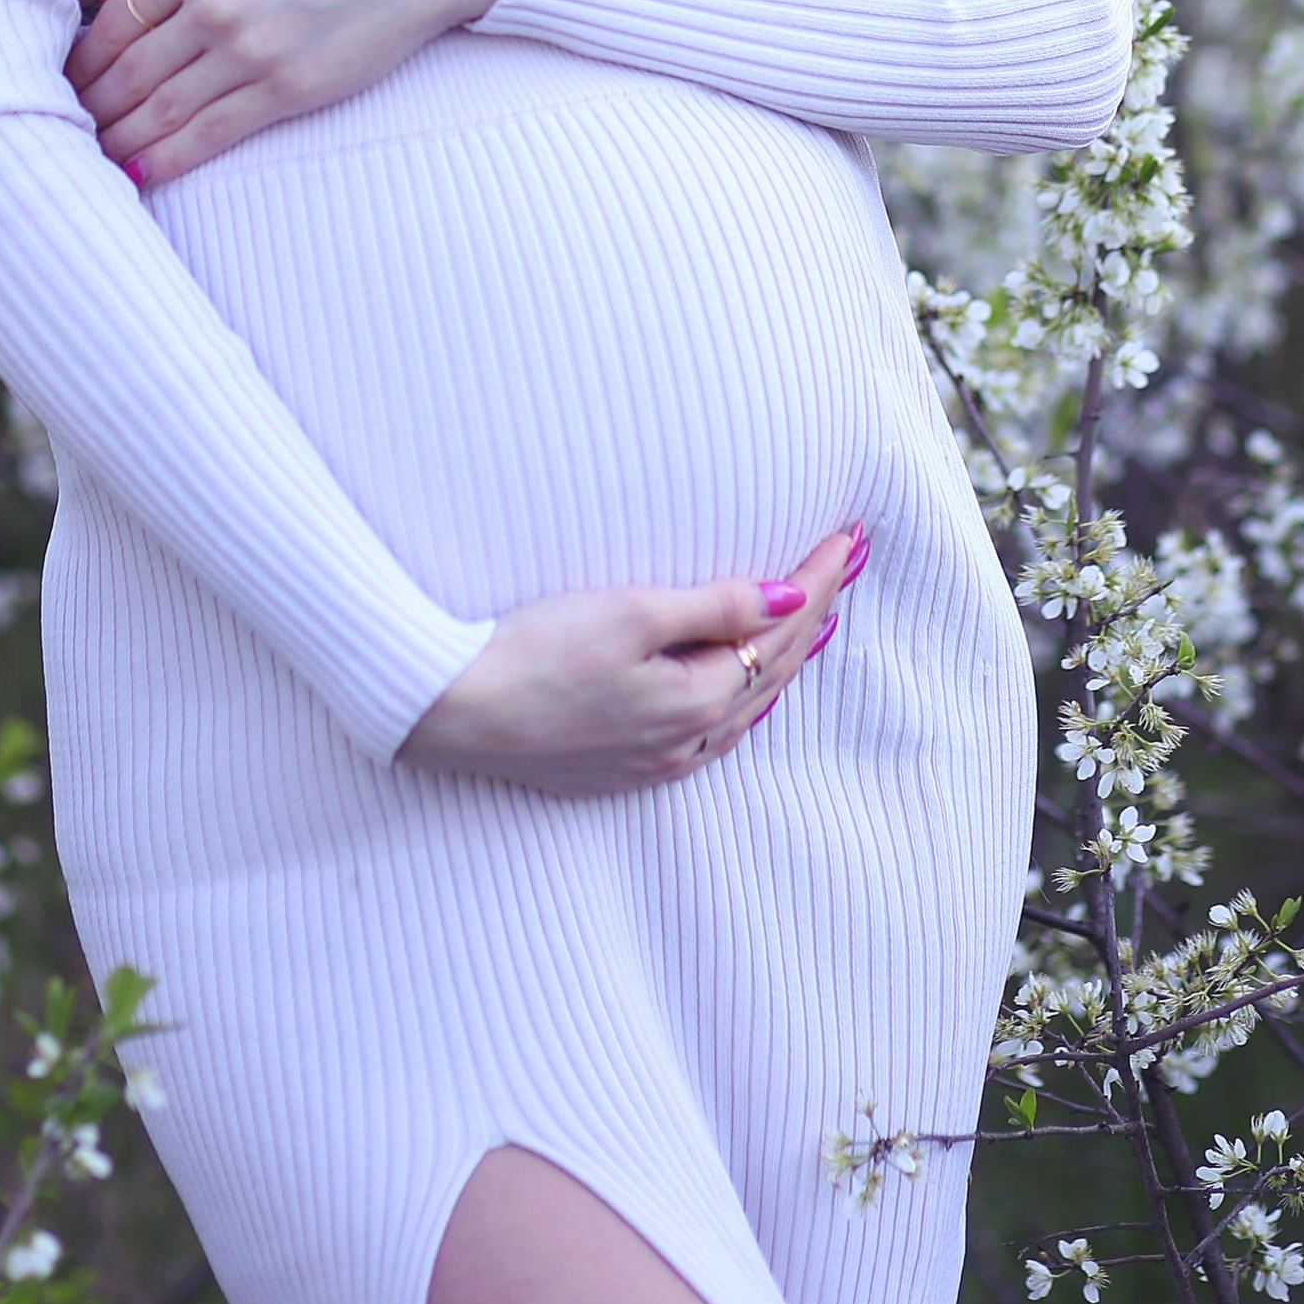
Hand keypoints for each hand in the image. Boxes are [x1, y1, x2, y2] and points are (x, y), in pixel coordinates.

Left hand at [65, 0, 509, 187]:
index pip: (113, 21)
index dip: (81, 59)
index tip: (63, 82)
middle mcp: (211, 6)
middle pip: (126, 70)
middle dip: (89, 106)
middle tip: (57, 131)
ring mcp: (247, 51)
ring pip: (159, 109)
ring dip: (118, 139)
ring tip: (88, 159)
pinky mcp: (287, 89)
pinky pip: (211, 133)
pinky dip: (167, 158)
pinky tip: (139, 173)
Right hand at [397, 525, 867, 795]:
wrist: (453, 711)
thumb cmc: (533, 652)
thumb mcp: (630, 613)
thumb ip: (716, 607)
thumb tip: (792, 598)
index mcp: (696, 700)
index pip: (779, 629)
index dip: (818, 580)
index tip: (850, 537)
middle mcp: (686, 740)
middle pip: (773, 669)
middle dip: (815, 613)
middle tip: (848, 562)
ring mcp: (654, 759)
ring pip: (746, 706)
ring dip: (784, 658)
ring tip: (816, 622)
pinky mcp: (622, 766)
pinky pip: (711, 732)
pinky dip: (742, 697)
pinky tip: (742, 689)